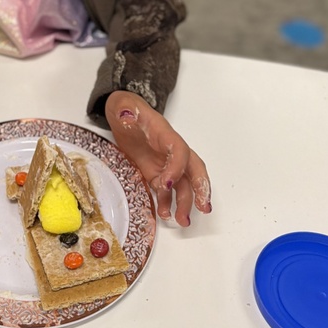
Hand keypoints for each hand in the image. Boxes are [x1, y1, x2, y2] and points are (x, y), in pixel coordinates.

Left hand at [105, 89, 210, 227]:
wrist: (123, 116)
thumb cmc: (128, 111)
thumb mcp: (125, 107)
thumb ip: (126, 111)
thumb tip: (126, 114)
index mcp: (166, 135)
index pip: (179, 150)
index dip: (177, 167)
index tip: (167, 183)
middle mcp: (170, 151)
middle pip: (193, 169)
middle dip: (201, 187)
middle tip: (204, 206)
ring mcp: (165, 163)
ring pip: (183, 184)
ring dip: (185, 202)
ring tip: (182, 220)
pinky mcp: (156, 172)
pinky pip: (167, 190)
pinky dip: (167, 203)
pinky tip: (165, 214)